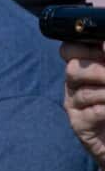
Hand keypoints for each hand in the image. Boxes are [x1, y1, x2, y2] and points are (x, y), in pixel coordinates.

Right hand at [62, 41, 104, 166]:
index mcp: (84, 68)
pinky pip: (92, 113)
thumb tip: (104, 45)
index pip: (69, 49)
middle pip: (72, 69)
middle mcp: (74, 85)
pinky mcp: (79, 124)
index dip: (84, 48)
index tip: (104, 52)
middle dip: (98, 72)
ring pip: (83, 92)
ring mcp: (74, 105)